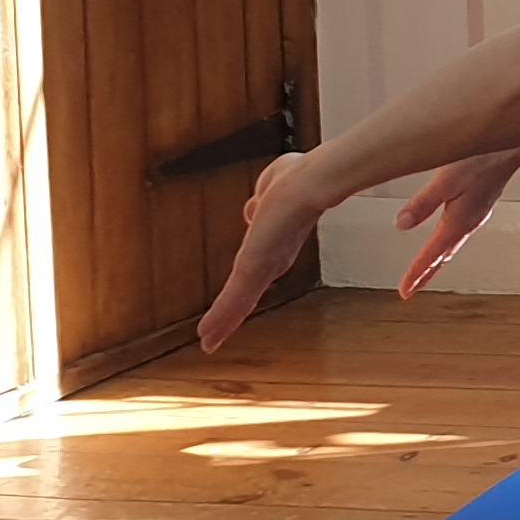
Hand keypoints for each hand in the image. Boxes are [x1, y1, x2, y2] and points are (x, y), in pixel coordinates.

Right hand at [200, 152, 323, 351]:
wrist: (311, 182)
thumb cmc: (299, 177)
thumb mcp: (272, 188)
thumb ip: (262, 200)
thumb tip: (255, 209)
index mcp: (277, 245)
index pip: (256, 275)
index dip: (244, 292)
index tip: (235, 307)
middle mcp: (273, 260)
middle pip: (246, 295)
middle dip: (231, 316)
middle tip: (215, 338)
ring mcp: (264, 266)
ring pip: (239, 301)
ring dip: (223, 322)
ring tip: (208, 343)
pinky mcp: (254, 266)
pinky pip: (233, 297)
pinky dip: (220, 316)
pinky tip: (208, 335)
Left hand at [394, 145, 519, 297]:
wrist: (514, 143)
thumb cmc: (483, 157)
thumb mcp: (446, 179)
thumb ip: (424, 202)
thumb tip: (401, 225)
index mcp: (460, 221)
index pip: (432, 254)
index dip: (417, 273)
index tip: (405, 292)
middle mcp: (470, 221)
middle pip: (444, 256)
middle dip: (427, 273)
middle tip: (411, 288)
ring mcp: (477, 212)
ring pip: (453, 244)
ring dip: (438, 259)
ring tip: (426, 270)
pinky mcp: (481, 201)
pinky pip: (460, 231)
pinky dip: (449, 242)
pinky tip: (448, 235)